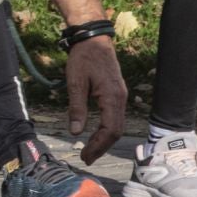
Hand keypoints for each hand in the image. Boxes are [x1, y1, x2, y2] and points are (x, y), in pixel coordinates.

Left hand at [64, 35, 127, 164]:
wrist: (94, 39)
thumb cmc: (83, 58)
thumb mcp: (75, 82)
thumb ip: (77, 107)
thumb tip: (75, 132)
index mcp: (112, 97)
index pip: (110, 130)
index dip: (98, 145)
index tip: (85, 156)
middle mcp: (121, 99)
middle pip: (116, 131)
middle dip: (101, 147)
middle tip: (86, 158)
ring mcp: (121, 96)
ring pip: (117, 125)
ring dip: (104, 140)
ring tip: (90, 151)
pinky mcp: (117, 93)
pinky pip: (115, 117)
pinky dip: (107, 129)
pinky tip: (96, 134)